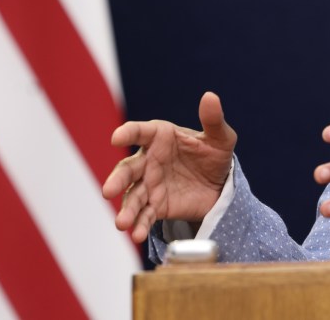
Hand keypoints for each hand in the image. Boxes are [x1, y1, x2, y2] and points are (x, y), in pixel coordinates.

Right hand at [102, 92, 236, 243]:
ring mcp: (150, 184)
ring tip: (122, 223)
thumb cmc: (215, 154)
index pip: (140, 132)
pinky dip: (139, 225)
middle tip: (108, 190)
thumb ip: (213, 120)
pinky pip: (145, 215)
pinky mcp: (156, 205)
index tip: (117, 137)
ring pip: (133, 196)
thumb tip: (210, 96)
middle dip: (117, 179)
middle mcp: (149, 160)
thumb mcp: (221, 138)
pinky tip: (136, 234)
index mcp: (160, 136)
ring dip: (126, 209)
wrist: (220, 185)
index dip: (128, 132)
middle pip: (128, 168)